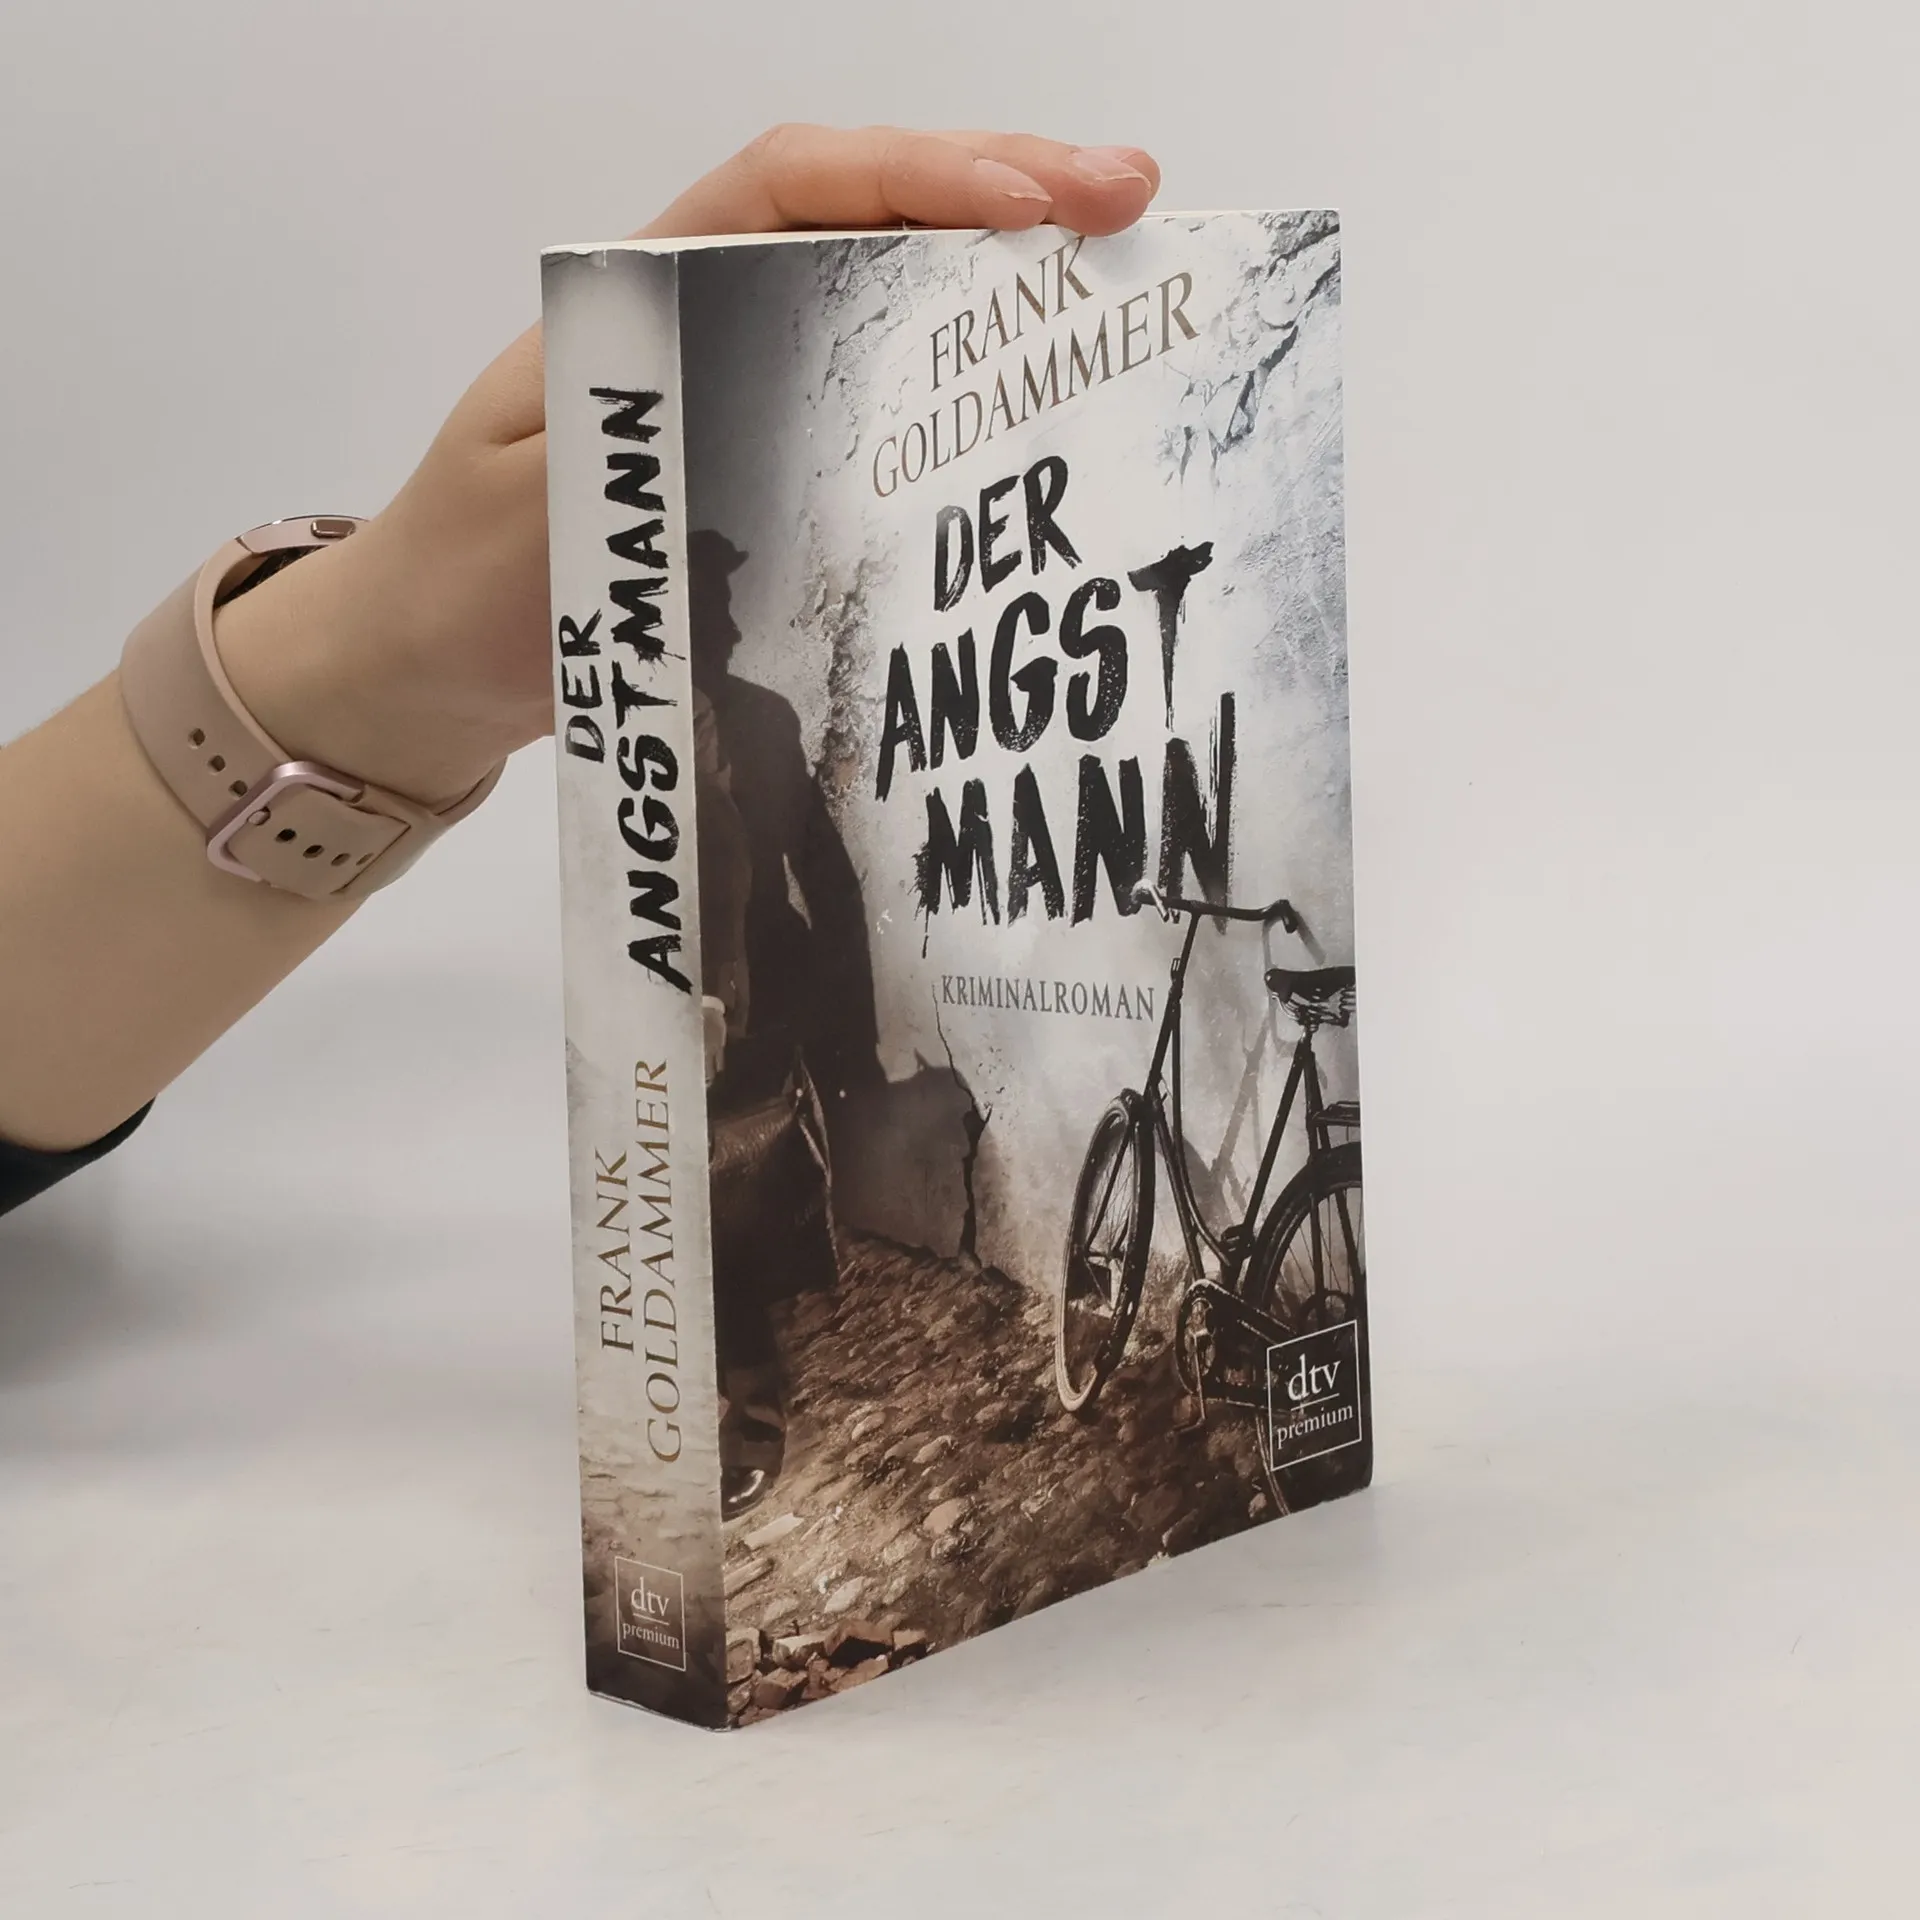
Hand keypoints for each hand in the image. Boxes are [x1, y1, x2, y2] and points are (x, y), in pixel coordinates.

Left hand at [221, 127, 1160, 804]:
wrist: (425, 672)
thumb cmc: (461, 585)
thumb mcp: (533, 507)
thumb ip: (632, 441)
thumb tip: (751, 393)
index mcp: (644, 296)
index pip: (792, 189)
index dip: (916, 179)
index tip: (1028, 204)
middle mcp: (708, 324)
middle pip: (864, 221)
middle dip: (999, 197)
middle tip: (1130, 205)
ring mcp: (742, 398)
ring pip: (883, 305)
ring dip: (997, 283)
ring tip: (1116, 270)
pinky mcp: (763, 475)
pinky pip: (874, 409)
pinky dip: (958, 391)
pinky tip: (1031, 400)